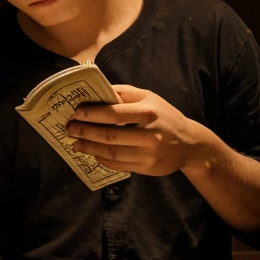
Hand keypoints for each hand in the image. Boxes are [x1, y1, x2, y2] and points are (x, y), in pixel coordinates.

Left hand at [66, 84, 208, 175]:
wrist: (189, 143)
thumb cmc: (165, 116)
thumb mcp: (150, 97)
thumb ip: (125, 93)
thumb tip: (98, 92)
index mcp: (149, 111)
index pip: (114, 113)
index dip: (92, 114)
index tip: (76, 113)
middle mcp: (150, 133)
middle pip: (110, 135)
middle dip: (85, 132)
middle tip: (69, 129)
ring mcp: (149, 153)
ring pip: (112, 152)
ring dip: (90, 147)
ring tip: (75, 143)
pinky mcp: (147, 168)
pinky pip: (119, 165)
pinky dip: (102, 159)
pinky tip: (92, 153)